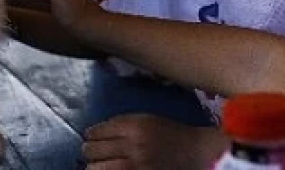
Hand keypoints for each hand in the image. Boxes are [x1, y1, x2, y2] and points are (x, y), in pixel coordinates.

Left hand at [82, 115, 228, 169]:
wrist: (195, 152)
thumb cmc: (170, 133)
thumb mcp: (146, 120)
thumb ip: (121, 124)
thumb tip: (94, 132)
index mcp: (133, 126)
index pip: (97, 132)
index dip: (91, 135)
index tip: (91, 138)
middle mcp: (131, 145)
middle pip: (92, 150)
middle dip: (89, 151)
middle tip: (91, 153)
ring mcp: (134, 166)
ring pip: (95, 168)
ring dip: (94, 166)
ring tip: (98, 165)